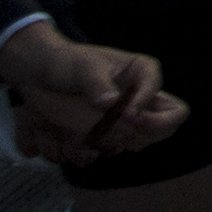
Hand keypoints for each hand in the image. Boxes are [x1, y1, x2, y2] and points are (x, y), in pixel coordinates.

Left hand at [0, 26, 183, 168]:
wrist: (41, 78)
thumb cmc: (66, 63)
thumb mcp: (83, 67)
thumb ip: (97, 84)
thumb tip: (110, 103)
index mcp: (142, 72)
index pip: (157, 86)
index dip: (144, 102)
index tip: (126, 115)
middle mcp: (142, 95)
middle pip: (171, 117)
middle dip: (154, 127)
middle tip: (127, 131)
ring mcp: (129, 116)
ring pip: (151, 136)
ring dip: (134, 141)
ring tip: (110, 138)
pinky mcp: (113, 132)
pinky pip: (125, 146)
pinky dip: (113, 149)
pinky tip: (95, 144)